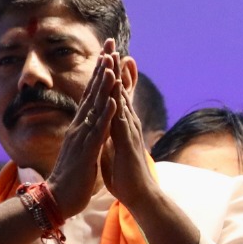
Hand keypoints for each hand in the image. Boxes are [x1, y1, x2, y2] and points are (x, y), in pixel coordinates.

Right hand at [43, 47, 115, 216]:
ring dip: (103, 86)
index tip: (108, 54)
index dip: (100, 74)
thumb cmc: (73, 177)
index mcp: (82, 127)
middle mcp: (80, 127)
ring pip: (95, 107)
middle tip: (109, 46)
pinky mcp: (86, 151)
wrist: (59, 199)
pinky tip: (112, 101)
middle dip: (102, 69)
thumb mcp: (83, 149)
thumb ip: (87, 134)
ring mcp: (82, 138)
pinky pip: (97, 131)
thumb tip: (91, 123)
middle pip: (92, 92)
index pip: (92, 95)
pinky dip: (105, 115)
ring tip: (111, 65)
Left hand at [98, 45, 158, 211]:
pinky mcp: (128, 143)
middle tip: (115, 47)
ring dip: (119, 80)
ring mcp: (129, 133)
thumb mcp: (112, 151)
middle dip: (117, 70)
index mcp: (121, 127)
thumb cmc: (125, 176)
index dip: (112, 78)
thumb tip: (102, 128)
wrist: (139, 196)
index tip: (108, 58)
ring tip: (115, 59)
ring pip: (123, 100)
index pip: (117, 97)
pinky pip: (122, 120)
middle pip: (121, 92)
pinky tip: (116, 91)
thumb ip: (109, 136)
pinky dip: (119, 104)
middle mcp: (127, 125)